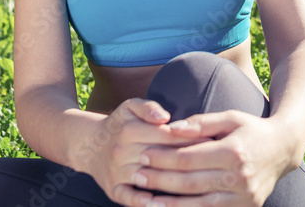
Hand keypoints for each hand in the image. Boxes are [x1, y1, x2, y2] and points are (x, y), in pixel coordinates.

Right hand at [71, 98, 212, 206]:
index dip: (190, 137)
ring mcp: (117, 172)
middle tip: (214, 163)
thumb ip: (148, 107)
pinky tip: (162, 204)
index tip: (213, 140)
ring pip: (149, 178)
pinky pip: (130, 199)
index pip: (166, 135)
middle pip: (161, 157)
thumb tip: (165, 118)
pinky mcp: (113, 189)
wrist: (89, 145)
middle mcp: (122, 152)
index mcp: (129, 130)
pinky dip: (145, 203)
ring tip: (200, 185)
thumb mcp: (129, 107)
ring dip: (173, 183)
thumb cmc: (119, 124)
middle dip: (188, 160)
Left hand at [133, 110, 297, 205]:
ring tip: (145, 199)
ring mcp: (244, 197)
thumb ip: (201, 123)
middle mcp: (240, 177)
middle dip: (160, 180)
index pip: (190, 157)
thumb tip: (170, 129)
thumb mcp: (230, 118)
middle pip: (190, 182)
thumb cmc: (252, 129)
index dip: (164, 158)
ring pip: (198, 204)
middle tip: (137, 176)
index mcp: (234, 151)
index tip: (144, 155)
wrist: (284, 149)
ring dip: (168, 203)